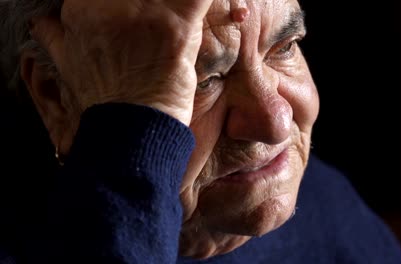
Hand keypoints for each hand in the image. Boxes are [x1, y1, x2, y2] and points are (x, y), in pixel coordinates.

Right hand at [31, 0, 213, 125]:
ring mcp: (146, 14)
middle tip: (151, 15)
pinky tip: (197, 6)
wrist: (130, 130)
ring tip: (173, 13)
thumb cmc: (102, 99)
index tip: (131, 6)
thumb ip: (54, 36)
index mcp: (81, 9)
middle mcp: (111, 4)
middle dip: (148, 1)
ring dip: (173, 2)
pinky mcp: (177, 27)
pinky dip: (201, 0)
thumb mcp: (66, 64)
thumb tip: (40, 23)